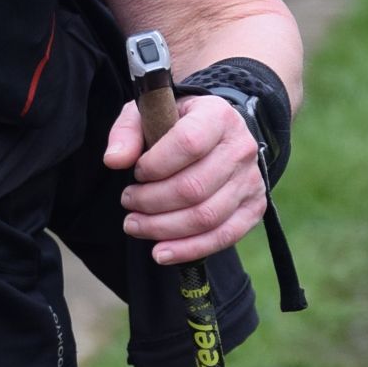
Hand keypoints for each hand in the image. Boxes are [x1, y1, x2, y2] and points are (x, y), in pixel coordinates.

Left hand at [104, 93, 266, 263]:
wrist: (214, 134)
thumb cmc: (174, 124)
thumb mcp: (146, 114)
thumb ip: (126, 132)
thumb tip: (113, 161)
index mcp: (217, 116)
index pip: (189, 144)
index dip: (155, 166)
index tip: (136, 172)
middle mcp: (241, 147)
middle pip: (194, 188)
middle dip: (151, 202)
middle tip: (128, 202)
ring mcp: (250, 180)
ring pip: (206, 217)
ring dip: (162, 228)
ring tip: (135, 224)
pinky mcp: (254, 207)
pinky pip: (224, 236)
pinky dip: (189, 249)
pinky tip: (161, 253)